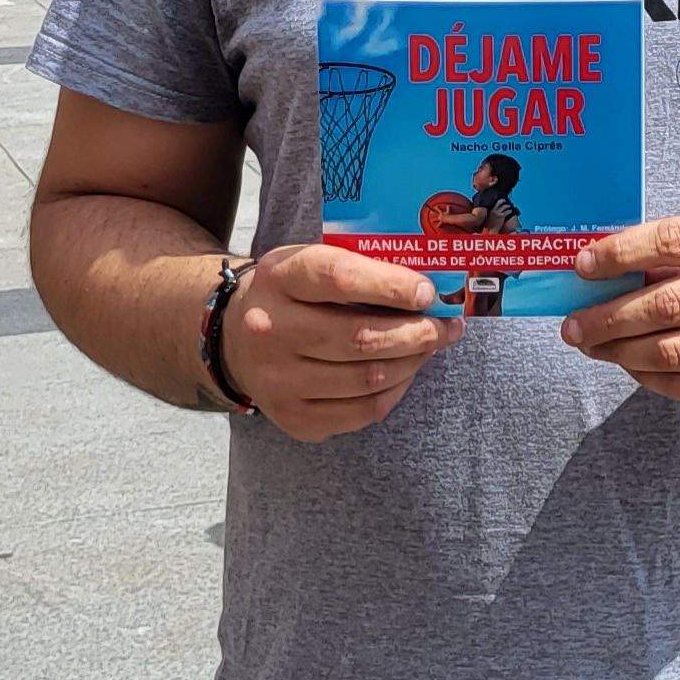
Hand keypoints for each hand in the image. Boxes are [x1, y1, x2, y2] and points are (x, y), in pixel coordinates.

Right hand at [224, 243, 466, 441]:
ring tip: (431, 346)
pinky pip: (361, 413)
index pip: (339, 279)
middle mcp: (270, 330)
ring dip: (412, 363)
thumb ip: (360, 268)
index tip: (429, 292)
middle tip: (447, 327)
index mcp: (278, 278)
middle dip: (417, 333)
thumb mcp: (308, 262)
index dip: (391, 286)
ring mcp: (278, 380)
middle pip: (360, 338)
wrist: (232, 339)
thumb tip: (430, 290)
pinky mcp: (293, 418)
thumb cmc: (290, 294)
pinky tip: (404, 373)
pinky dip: (394, 392)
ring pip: (367, 380)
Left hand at [561, 215, 679, 402]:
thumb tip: (608, 268)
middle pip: (668, 306)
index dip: (621, 253)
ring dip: (620, 352)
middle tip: (573, 324)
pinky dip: (648, 377)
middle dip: (608, 317)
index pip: (672, 242)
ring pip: (672, 353)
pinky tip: (629, 364)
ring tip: (592, 345)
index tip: (583, 265)